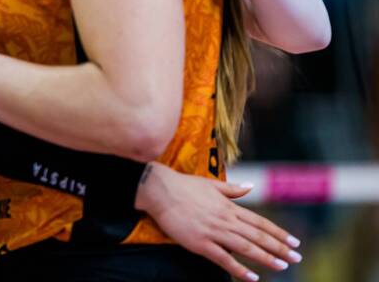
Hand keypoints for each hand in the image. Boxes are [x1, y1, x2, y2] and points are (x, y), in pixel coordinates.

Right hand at [135, 162, 300, 280]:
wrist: (160, 190)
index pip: (260, 222)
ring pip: (246, 248)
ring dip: (266, 258)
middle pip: (258, 236)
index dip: (278, 233)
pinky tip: (253, 277)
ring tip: (282, 266)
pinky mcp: (200, 243)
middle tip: (297, 257)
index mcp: (229, 207)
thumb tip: (251, 186)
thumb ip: (232, 189)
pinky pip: (224, 258)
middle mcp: (226, 220)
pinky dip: (240, 269)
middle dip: (279, 248)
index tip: (294, 241)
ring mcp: (214, 232)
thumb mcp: (211, 184)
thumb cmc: (184, 186)